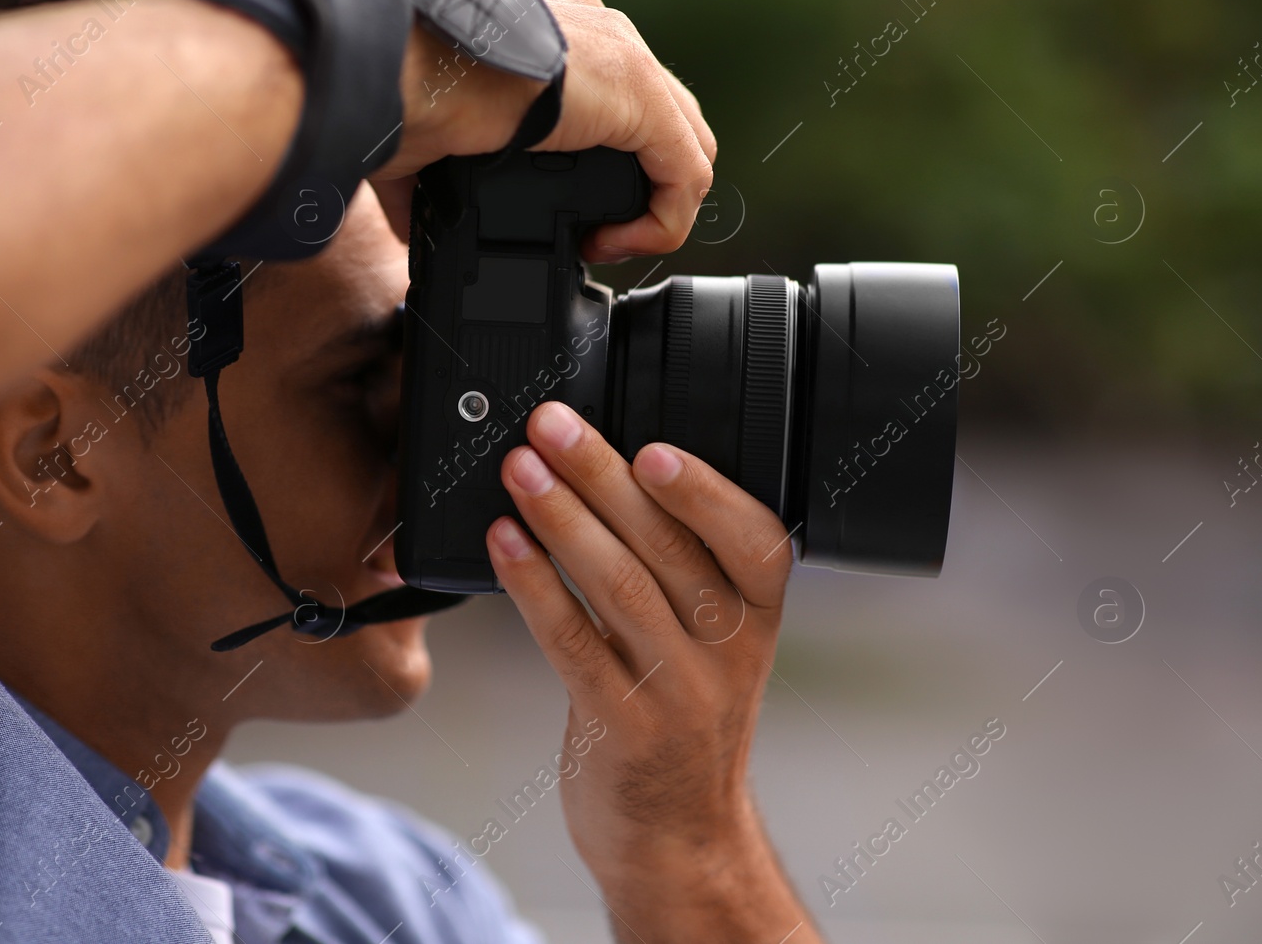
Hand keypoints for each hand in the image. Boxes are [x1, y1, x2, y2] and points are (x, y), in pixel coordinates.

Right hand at [373, 0, 715, 262]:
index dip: (604, 169)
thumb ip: (432, 176)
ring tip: (602, 245)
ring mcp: (627, 59)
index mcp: (556, 34)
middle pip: (661, 124)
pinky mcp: (642, 95)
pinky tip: (613, 244)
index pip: (614, 101)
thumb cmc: (401, 93)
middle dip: (639, 190)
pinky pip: (685, 174)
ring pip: (683, 147)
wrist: (411, 72)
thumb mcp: (427, 135)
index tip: (564, 215)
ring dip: (651, 210)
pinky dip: (661, 222)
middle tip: (591, 235)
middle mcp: (601, 34)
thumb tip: (408, 226)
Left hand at [485, 401, 820, 943]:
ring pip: (620, 588)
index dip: (703, 490)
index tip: (650, 442)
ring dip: (561, 519)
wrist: (678, 836)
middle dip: (602, 476)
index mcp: (759, 616)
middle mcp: (728, 652)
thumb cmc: (683, 717)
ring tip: (516, 469)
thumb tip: (601, 466)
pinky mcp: (620, 726)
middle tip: (549, 425)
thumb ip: (679, 565)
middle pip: (668, 547)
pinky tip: (502, 542)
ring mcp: (677, 693)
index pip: (754, 539)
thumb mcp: (711, 640)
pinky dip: (533, 585)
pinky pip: (572, 643)